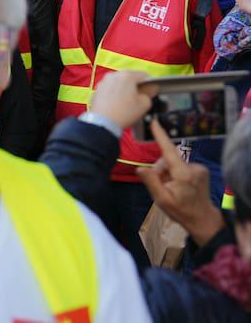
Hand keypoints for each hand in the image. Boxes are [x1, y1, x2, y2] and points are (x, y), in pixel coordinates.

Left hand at [90, 71, 157, 129]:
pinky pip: (110, 88)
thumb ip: (150, 93)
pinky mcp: (97, 89)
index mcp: (127, 75)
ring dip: (125, 89)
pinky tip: (117, 104)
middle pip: (130, 77)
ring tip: (127, 102)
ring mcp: (103, 81)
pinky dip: (115, 93)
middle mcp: (113, 75)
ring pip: (119, 82)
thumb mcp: (144, 104)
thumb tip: (150, 89)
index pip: (144, 75)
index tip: (150, 92)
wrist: (102, 122)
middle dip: (136, 86)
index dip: (150, 84)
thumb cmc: (124, 112)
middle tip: (139, 98)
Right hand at [137, 120, 224, 245]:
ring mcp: (199, 168)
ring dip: (168, 172)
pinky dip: (176, 173)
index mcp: (183, 174)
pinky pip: (182, 165)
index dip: (160, 136)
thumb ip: (151, 182)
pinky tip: (178, 185)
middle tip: (162, 186)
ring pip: (174, 162)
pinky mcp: (201, 169)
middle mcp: (193, 167)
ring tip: (171, 187)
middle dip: (160, 170)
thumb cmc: (180, 210)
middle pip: (167, 159)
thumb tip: (140, 168)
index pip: (169, 151)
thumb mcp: (161, 199)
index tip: (154, 122)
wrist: (202, 218)